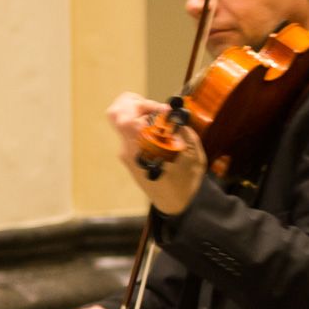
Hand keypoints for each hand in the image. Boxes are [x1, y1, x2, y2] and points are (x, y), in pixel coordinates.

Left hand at [107, 92, 205, 214]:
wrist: (178, 204)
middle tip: (157, 111)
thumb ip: (179, 128)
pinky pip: (131, 134)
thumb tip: (171, 111)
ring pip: (124, 122)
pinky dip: (144, 128)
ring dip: (141, 116)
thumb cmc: (187, 180)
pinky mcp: (130, 158)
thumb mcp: (191, 151)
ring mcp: (126, 154)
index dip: (144, 104)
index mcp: (140, 146)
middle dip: (136, 104)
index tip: (165, 112)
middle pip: (117, 113)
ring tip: (163, 124)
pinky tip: (161, 136)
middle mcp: (127, 149)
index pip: (125, 113)